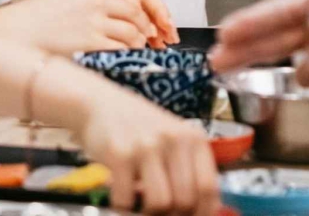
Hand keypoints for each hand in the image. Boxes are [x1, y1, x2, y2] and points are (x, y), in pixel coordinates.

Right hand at [0, 0, 179, 54]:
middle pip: (138, 11)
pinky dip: (129, 54)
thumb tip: (129, 18)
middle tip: (159, 44)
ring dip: (141, 44)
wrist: (16, 33)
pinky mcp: (89, 38)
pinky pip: (121, 47)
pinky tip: (127, 60)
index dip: (156, 11)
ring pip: (134, 30)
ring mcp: (93, 17)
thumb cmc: (39, 20)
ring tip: (139, 53)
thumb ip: (99, 1)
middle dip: (153, 30)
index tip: (164, 26)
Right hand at [73, 81, 219, 215]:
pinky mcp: (119, 154)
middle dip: (172, 215)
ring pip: (160, 204)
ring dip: (148, 213)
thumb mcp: (172, 141)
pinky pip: (126, 200)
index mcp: (193, 138)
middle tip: (159, 212)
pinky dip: (123, 206)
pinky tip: (121, 192)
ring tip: (140, 202)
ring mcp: (146, 146)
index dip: (202, 213)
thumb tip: (198, 212)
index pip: (208, 188)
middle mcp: (173, 140)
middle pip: (185, 201)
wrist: (100, 104)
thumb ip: (187, 170)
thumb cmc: (139, 129)